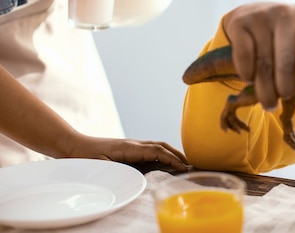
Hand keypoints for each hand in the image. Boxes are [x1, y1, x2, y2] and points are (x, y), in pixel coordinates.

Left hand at [68, 135, 189, 171]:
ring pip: (157, 146)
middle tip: (191, 165)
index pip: (158, 151)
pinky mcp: (128, 149)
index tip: (185, 168)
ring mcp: (131, 145)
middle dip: (178, 154)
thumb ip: (118, 173)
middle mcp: (134, 144)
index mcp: (130, 148)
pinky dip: (162, 154)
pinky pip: (150, 150)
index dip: (173, 159)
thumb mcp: (101, 168)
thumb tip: (136, 181)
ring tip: (183, 164)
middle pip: (162, 146)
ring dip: (172, 153)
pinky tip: (164, 163)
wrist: (71, 145)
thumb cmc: (83, 158)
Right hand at [223, 2, 294, 109]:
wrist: (252, 16)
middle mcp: (286, 12)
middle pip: (289, 60)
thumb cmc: (288, 35)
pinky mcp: (240, 24)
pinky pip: (245, 59)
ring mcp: (261, 16)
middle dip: (287, 86)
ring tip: (269, 103)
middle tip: (286, 96)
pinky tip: (251, 79)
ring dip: (266, 90)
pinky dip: (248, 75)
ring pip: (265, 64)